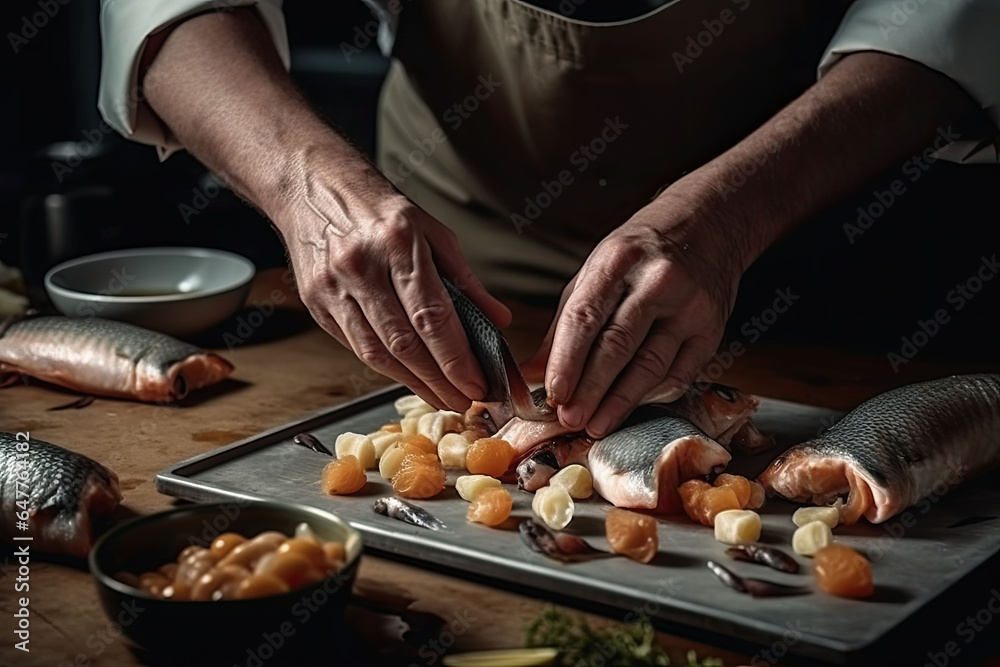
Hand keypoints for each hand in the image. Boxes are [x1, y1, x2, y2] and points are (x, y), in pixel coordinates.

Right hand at [278, 162, 510, 411]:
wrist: (312, 187)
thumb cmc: (381, 211)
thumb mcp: (433, 232)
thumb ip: (466, 280)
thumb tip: (499, 320)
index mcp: (398, 243)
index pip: (432, 315)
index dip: (456, 358)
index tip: (478, 383)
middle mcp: (362, 266)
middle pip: (405, 342)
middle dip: (439, 380)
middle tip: (465, 400)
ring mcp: (333, 287)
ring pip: (377, 353)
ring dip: (414, 383)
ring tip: (442, 397)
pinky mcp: (315, 304)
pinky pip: (356, 347)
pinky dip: (387, 368)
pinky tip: (409, 377)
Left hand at [536, 190, 742, 437]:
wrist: (709, 225)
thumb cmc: (641, 252)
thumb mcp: (596, 271)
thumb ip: (566, 324)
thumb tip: (534, 372)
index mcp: (619, 260)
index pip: (586, 317)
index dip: (567, 360)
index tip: (554, 393)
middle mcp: (657, 281)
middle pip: (618, 346)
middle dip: (590, 389)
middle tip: (570, 419)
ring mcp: (690, 306)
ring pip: (650, 365)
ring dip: (619, 402)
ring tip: (596, 425)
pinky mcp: (713, 328)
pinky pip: (679, 373)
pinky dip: (651, 394)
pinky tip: (630, 408)